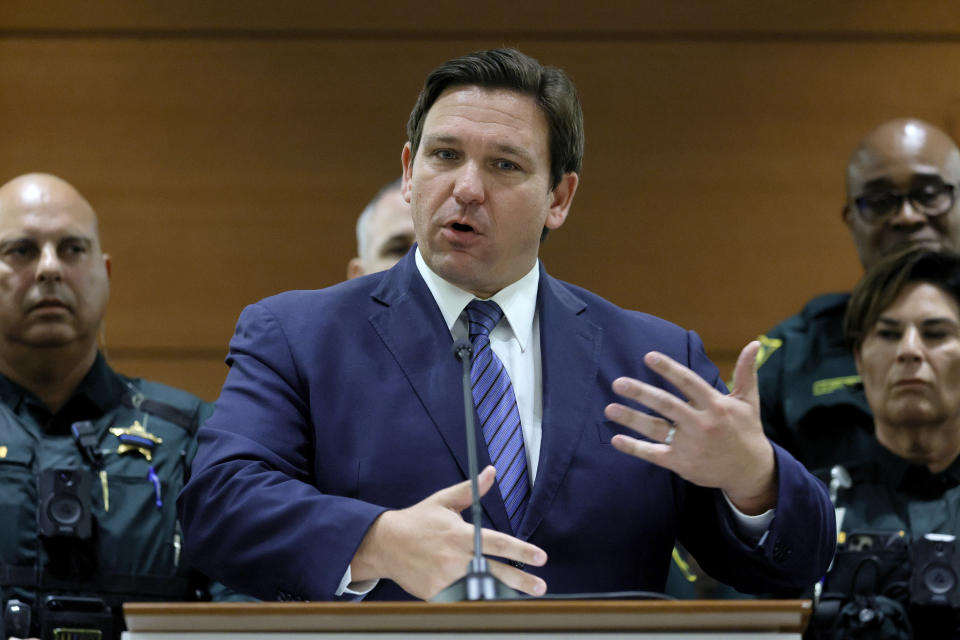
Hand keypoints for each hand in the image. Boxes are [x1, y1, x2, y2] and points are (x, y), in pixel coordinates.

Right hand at [350, 465, 547, 599]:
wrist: (385, 543)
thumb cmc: (418, 521)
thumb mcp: (444, 501)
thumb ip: (471, 489)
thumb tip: (491, 472)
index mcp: (460, 534)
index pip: (498, 543)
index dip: (521, 550)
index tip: (540, 557)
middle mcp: (454, 557)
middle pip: (495, 572)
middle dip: (520, 582)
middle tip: (540, 586)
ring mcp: (444, 578)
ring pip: (480, 590)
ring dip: (501, 595)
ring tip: (519, 598)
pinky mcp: (435, 594)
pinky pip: (459, 599)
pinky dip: (473, 601)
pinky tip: (488, 604)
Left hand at [603, 340, 776, 514]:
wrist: (750, 471)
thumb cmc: (747, 430)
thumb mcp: (749, 401)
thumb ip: (746, 372)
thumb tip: (754, 343)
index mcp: (716, 406)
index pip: (688, 382)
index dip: (668, 369)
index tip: (648, 356)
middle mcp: (701, 424)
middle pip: (666, 404)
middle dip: (640, 393)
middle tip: (618, 382)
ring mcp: (690, 445)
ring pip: (656, 429)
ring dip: (631, 418)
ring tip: (609, 408)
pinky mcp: (681, 463)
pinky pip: (653, 454)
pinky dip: (634, 448)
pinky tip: (616, 438)